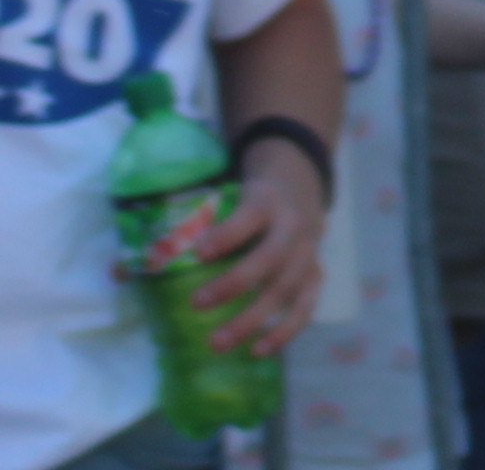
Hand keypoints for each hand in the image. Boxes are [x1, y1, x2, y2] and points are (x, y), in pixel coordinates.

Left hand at [184, 139, 326, 353]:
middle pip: (271, 256)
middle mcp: (294, 226)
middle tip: (197, 304)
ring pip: (287, 287)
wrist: (299, 183)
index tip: (197, 254)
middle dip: (235, 282)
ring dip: (253, 317)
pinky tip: (257, 351)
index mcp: (266, 201)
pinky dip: (284, 331)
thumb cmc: (245, 196)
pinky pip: (305, 306)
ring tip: (216, 343)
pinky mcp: (315, 273)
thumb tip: (119, 272)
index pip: (251, 215)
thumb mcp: (220, 196)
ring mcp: (309, 252)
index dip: (227, 234)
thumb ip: (177, 228)